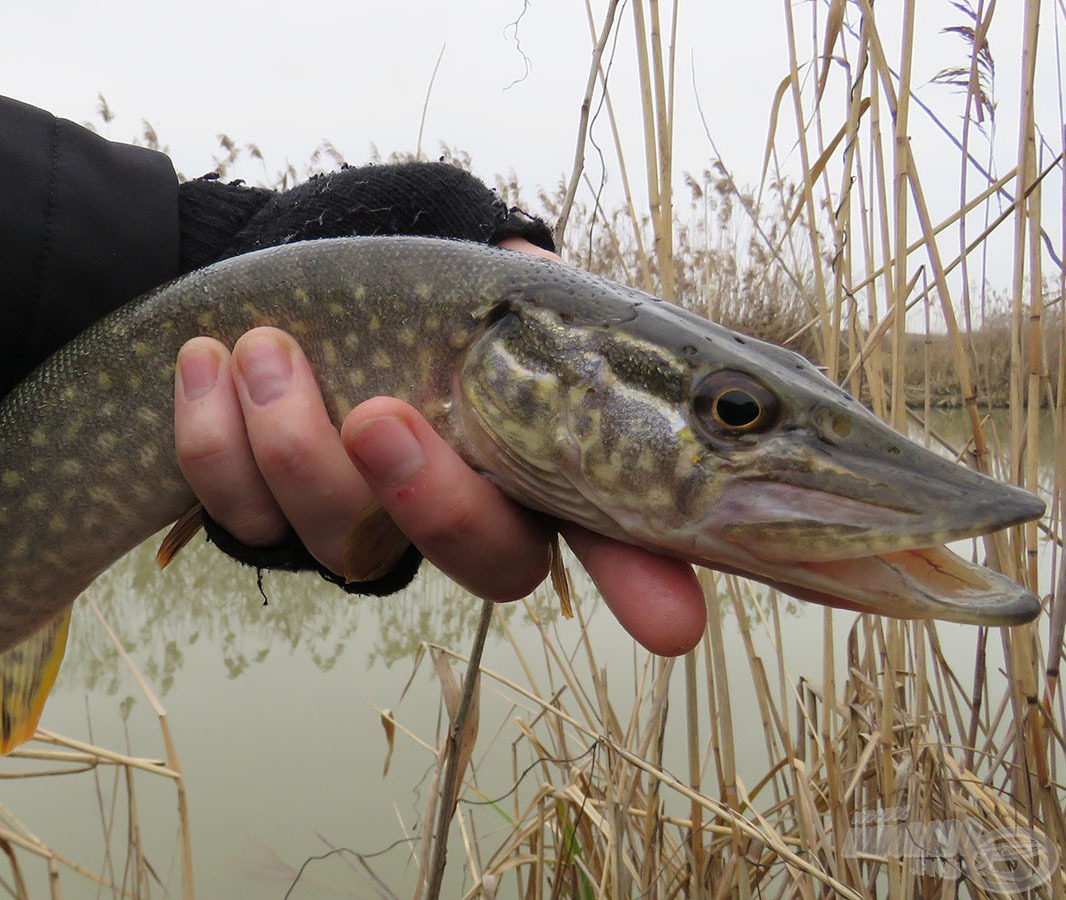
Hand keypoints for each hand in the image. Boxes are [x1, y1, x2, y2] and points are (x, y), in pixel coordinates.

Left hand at [174, 239, 706, 655]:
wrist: (273, 283)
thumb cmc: (391, 284)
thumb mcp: (471, 275)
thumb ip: (523, 294)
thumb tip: (545, 287)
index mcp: (526, 459)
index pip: (610, 532)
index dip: (645, 583)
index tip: (675, 624)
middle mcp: (458, 513)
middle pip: (482, 561)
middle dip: (432, 500)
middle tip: (379, 414)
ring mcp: (367, 528)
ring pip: (344, 541)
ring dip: (293, 442)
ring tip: (265, 346)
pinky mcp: (272, 524)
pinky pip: (241, 515)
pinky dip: (213, 440)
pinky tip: (208, 363)